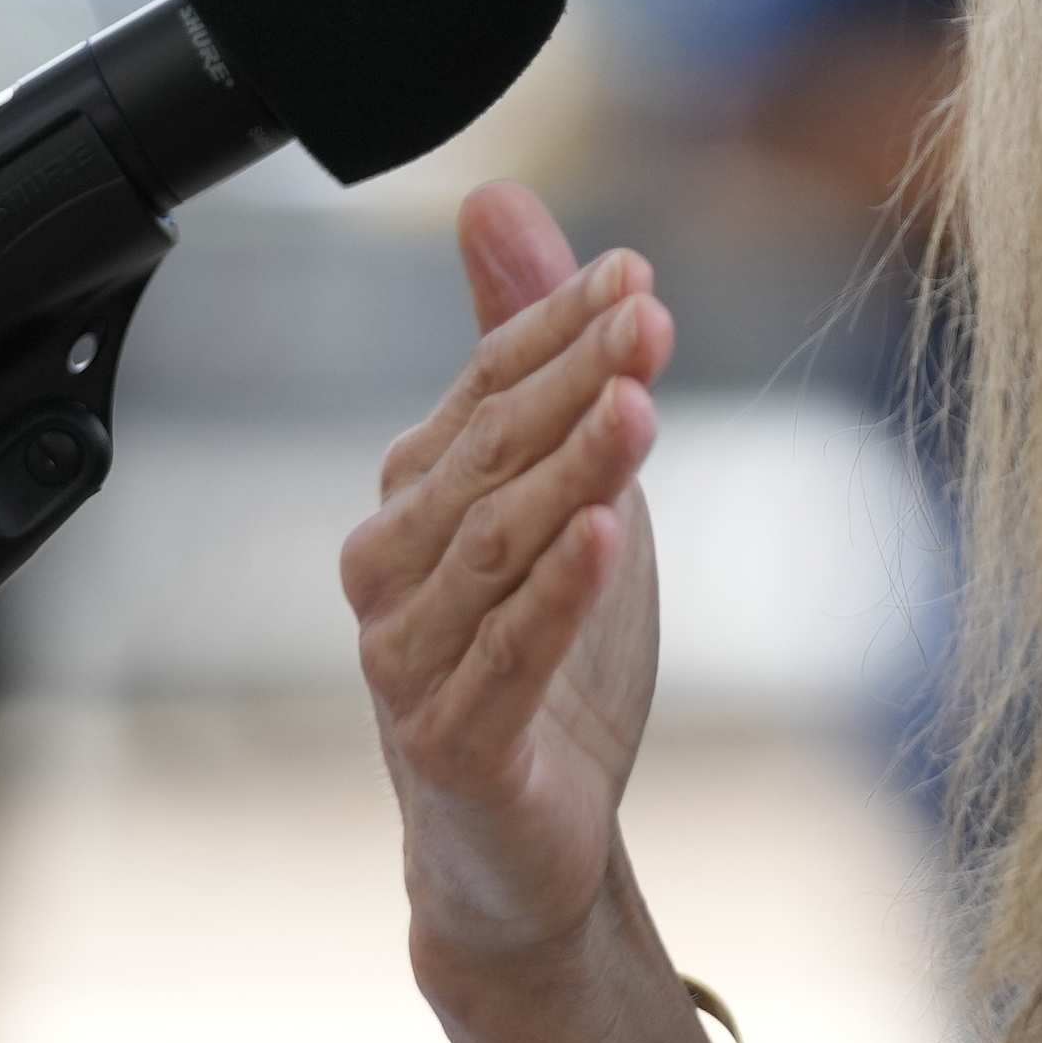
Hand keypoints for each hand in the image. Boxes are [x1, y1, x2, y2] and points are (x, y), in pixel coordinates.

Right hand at [345, 183, 675, 971]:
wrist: (524, 844)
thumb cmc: (542, 666)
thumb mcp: (562, 494)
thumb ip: (530, 360)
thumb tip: (495, 198)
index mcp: (413, 501)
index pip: (482, 388)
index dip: (555, 327)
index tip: (638, 275)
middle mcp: (392, 570)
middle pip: (488, 455)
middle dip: (571, 380)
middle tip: (649, 320)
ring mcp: (409, 660)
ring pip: (496, 546)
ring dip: (569, 472)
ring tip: (637, 406)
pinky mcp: (450, 741)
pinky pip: (504, 653)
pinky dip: (557, 594)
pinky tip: (607, 533)